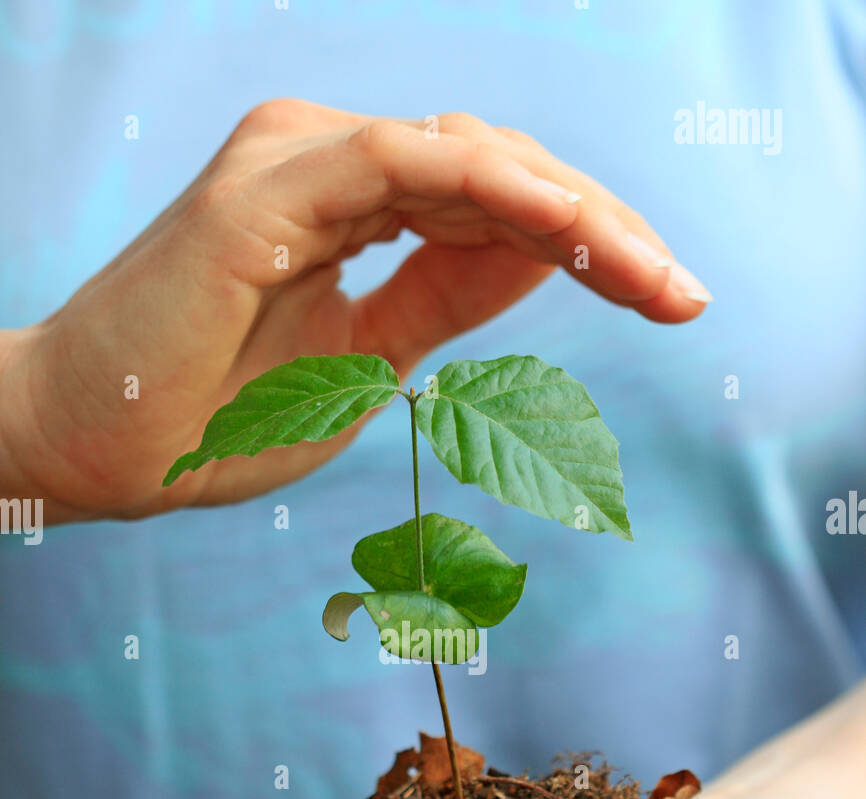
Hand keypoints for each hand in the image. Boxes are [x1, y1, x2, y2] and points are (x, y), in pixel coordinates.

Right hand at [0, 101, 710, 524]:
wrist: (95, 446)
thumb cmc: (211, 417)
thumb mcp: (366, 363)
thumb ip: (445, 299)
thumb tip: (545, 259)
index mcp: (352, 204)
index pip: (495, 205)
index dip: (590, 243)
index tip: (669, 297)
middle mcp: (333, 163)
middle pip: (501, 171)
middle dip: (604, 228)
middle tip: (683, 291)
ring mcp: (301, 161)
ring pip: (471, 157)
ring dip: (573, 211)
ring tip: (652, 274)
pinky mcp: (273, 182)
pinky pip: (410, 164)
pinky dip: (496, 189)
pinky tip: (569, 228)